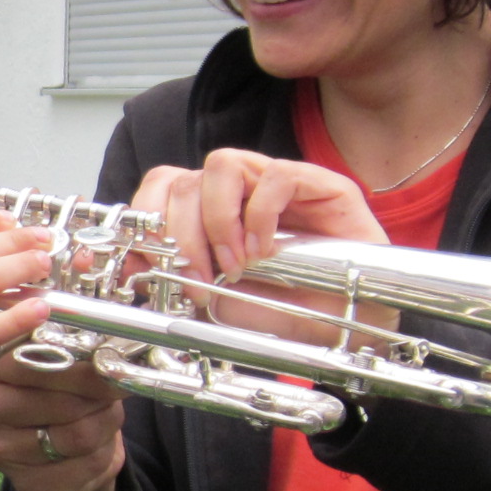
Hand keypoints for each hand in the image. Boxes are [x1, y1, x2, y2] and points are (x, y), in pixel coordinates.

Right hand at [0, 348, 125, 490]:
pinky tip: (96, 445)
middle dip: (103, 398)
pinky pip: (86, 467)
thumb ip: (77, 352)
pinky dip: (104, 454)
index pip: (42, 363)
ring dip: (106, 425)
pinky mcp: (24, 484)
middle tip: (115, 391)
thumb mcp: (62, 356)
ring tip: (105, 415)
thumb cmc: (57, 382)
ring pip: (80, 437)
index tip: (113, 368)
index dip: (88, 368)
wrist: (55, 434)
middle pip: (67, 405)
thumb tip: (111, 364)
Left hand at [134, 149, 395, 347]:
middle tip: (200, 281)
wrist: (351, 325)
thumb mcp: (222, 302)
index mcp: (211, 210)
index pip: (162, 187)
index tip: (148, 265)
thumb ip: (182, 280)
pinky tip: (265, 252)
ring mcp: (277, 182)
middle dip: (181, 235)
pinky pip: (277, 176)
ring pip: (223, 164)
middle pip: (186, 180)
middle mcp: (240, 190)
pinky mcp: (321, 184)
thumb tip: (140, 269)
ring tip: (237, 264)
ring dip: (218, 221)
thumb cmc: (290, 312)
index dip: (148, 219)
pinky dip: (261, 215)